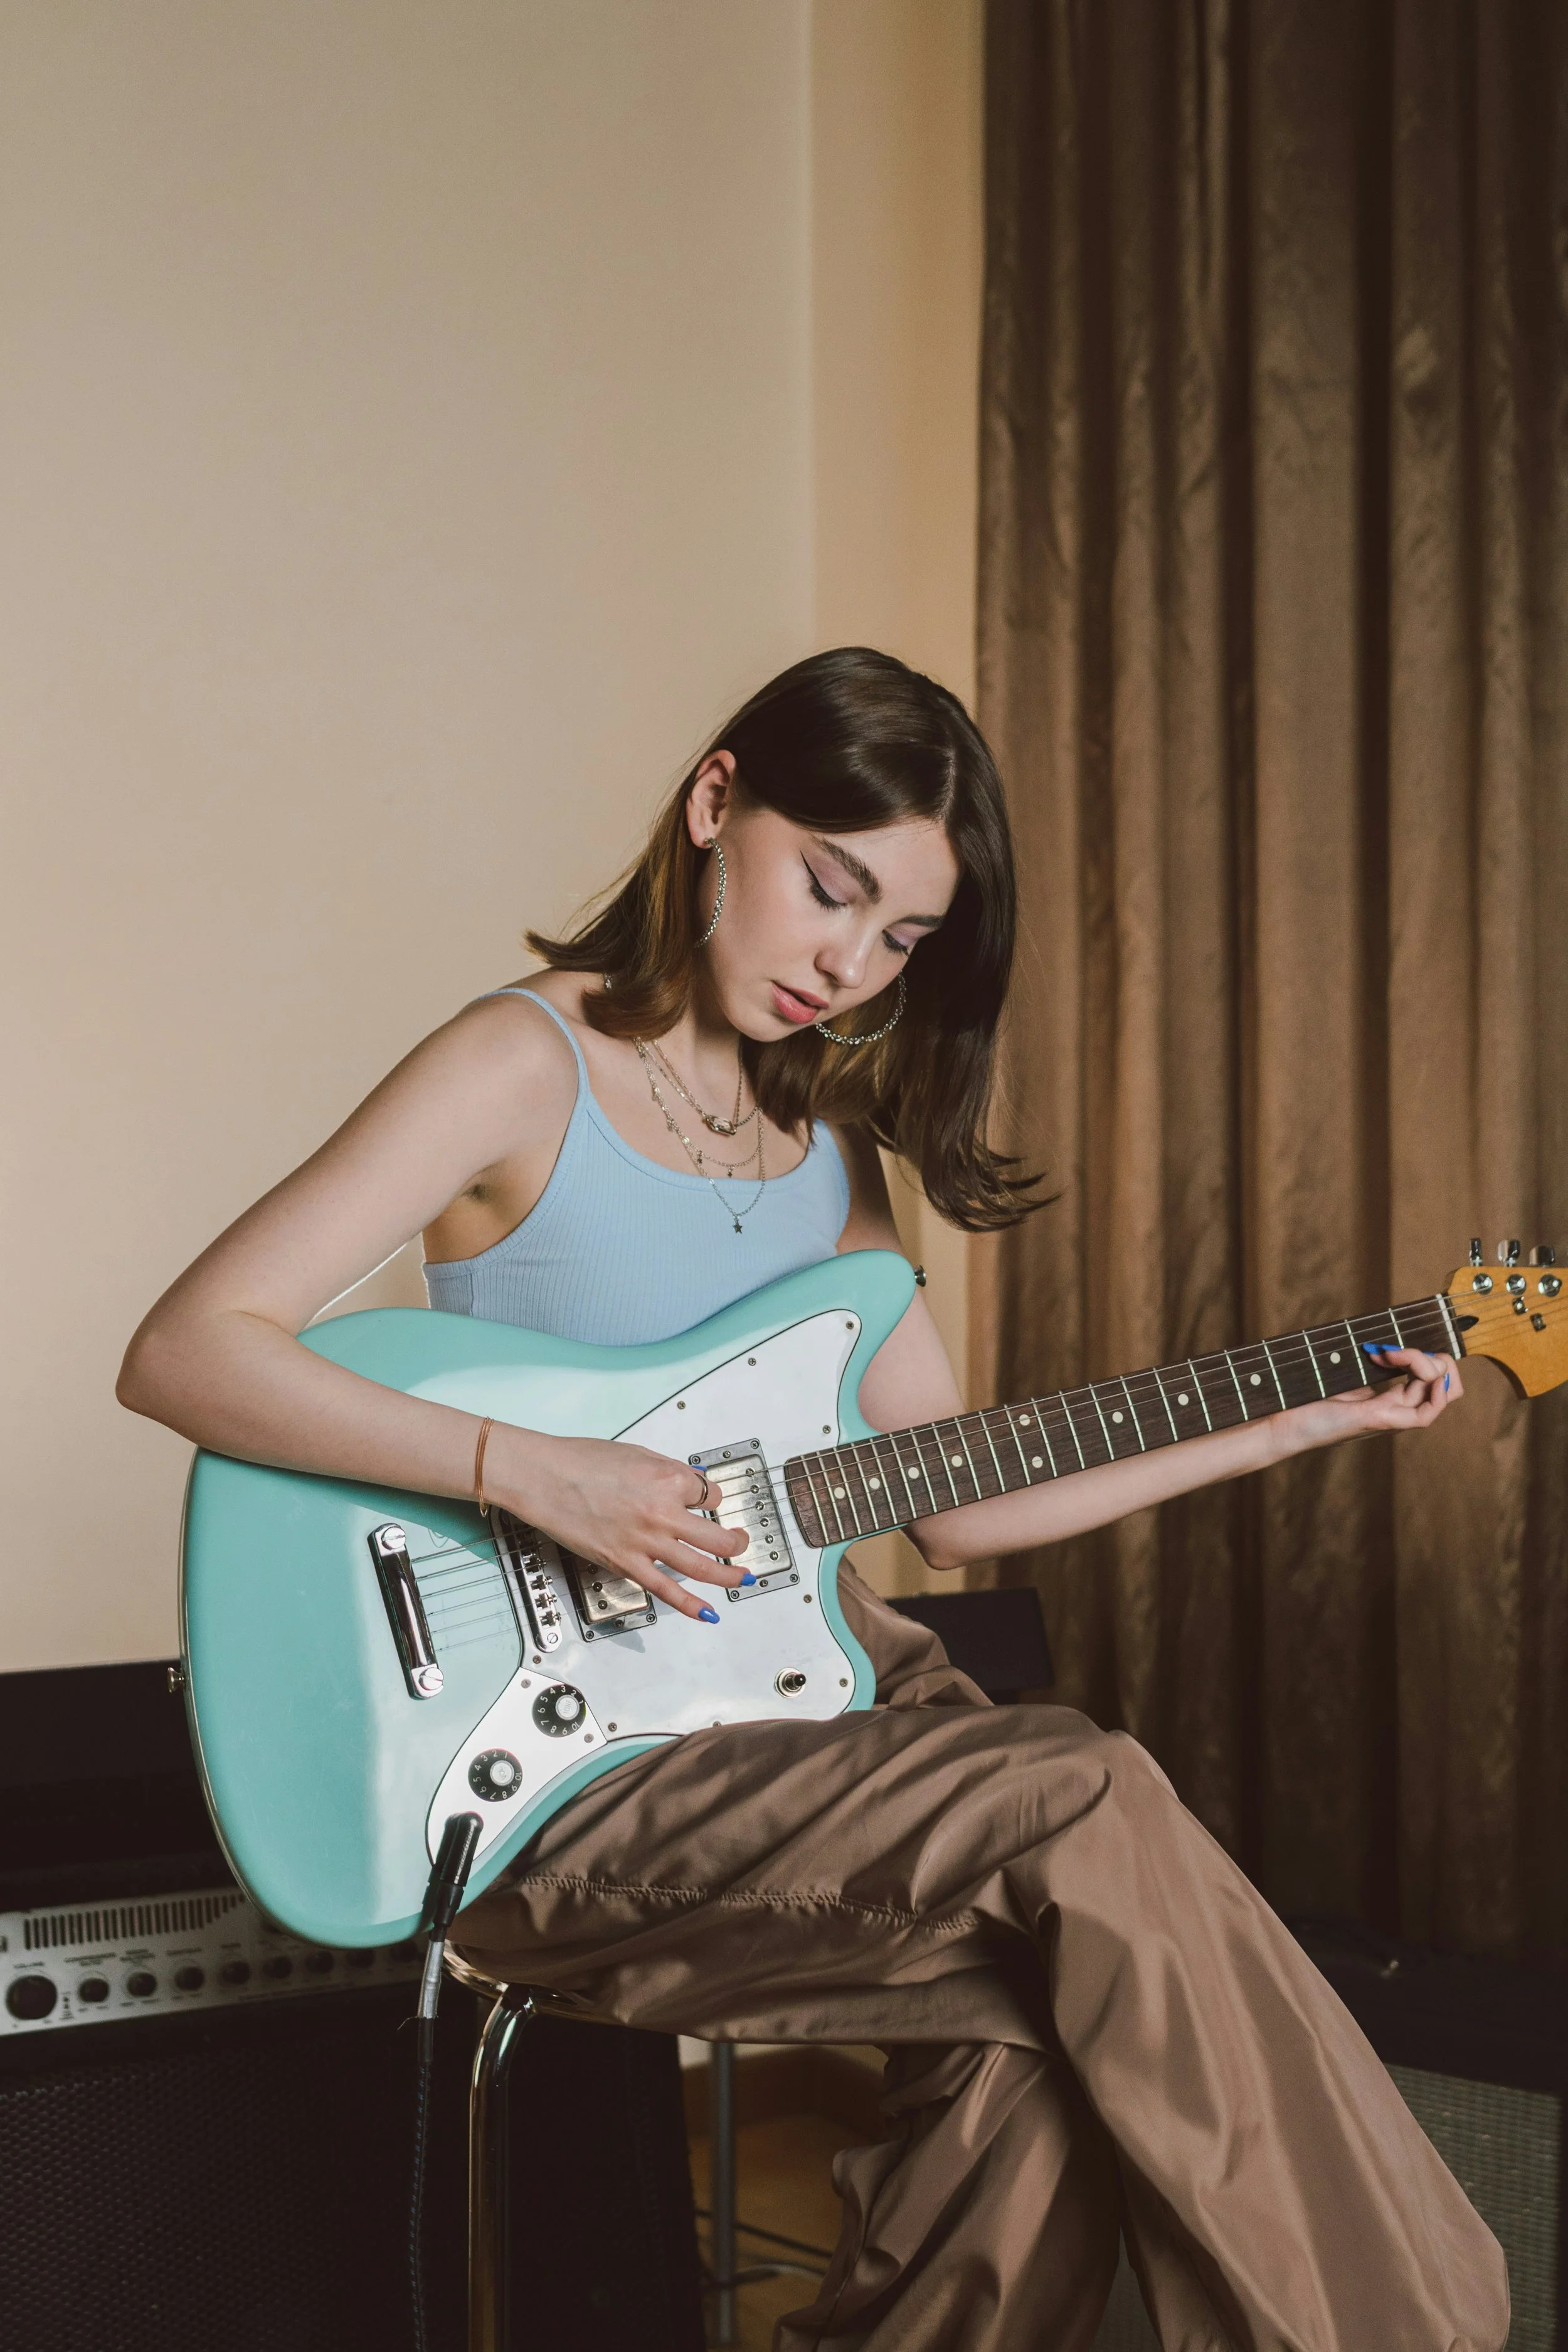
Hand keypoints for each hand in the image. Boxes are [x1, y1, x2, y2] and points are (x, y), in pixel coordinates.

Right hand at [491, 1427, 751, 1622]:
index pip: (710, 1494)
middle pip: (717, 1536)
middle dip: (736, 1541)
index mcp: (669, 1479)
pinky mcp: (626, 1564)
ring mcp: (646, 1542)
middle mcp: (664, 1512)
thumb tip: (694, 1485)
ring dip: (728, 1575)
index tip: (703, 1501)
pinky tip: (708, 1613)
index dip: (709, 1498)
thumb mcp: (638, 1454)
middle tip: (741, 1543)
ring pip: (701, 1566)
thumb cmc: (582, 1460)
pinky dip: (690, 1605)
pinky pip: (666, 1590)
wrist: (544, 1478)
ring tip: (742, 1578)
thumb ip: (670, 1472)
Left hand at [1270, 1345, 1461, 1457]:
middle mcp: (1397, 1409)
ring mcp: (1391, 1416)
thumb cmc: (1308, 1399)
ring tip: (1386, 1355)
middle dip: (1431, 1357)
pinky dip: (1434, 1392)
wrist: (1285, 1423)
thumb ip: (1369, 1363)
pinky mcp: (1380, 1420)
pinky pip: (1425, 1416)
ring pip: (1440, 1392)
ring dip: (1422, 1362)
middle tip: (1390, 1351)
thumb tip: (1381, 1342)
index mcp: (1391, 1399)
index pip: (1435, 1378)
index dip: (1424, 1355)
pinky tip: (1413, 1372)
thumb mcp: (1346, 1374)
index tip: (1383, 1347)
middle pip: (1445, 1384)